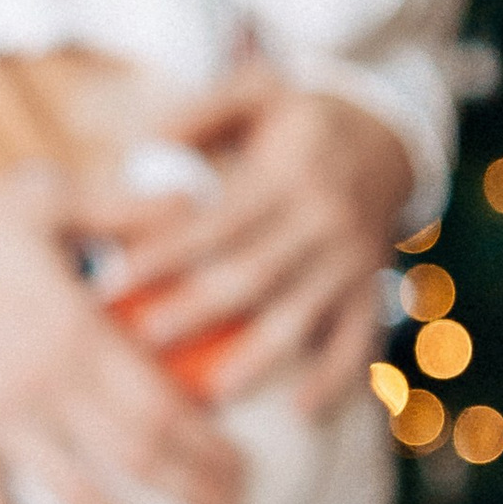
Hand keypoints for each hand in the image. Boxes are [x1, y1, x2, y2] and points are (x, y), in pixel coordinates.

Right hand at [0, 168, 243, 503]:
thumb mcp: (48, 197)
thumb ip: (128, 209)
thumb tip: (201, 204)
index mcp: (73, 333)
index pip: (163, 407)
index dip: (211, 447)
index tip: (245, 467)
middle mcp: (40, 390)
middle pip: (137, 461)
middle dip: (193, 494)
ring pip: (76, 501)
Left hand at [67, 63, 412, 417]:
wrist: (391, 135)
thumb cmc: (301, 118)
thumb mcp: (257, 90)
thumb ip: (199, 113)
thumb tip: (139, 146)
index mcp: (286, 174)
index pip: (214, 223)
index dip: (163, 254)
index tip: (111, 282)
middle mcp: (323, 220)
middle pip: (251, 276)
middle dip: (194, 313)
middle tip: (140, 345)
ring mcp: (353, 260)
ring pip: (300, 315)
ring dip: (256, 359)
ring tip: (211, 394)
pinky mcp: (374, 288)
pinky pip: (360, 340)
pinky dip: (336, 379)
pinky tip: (302, 413)